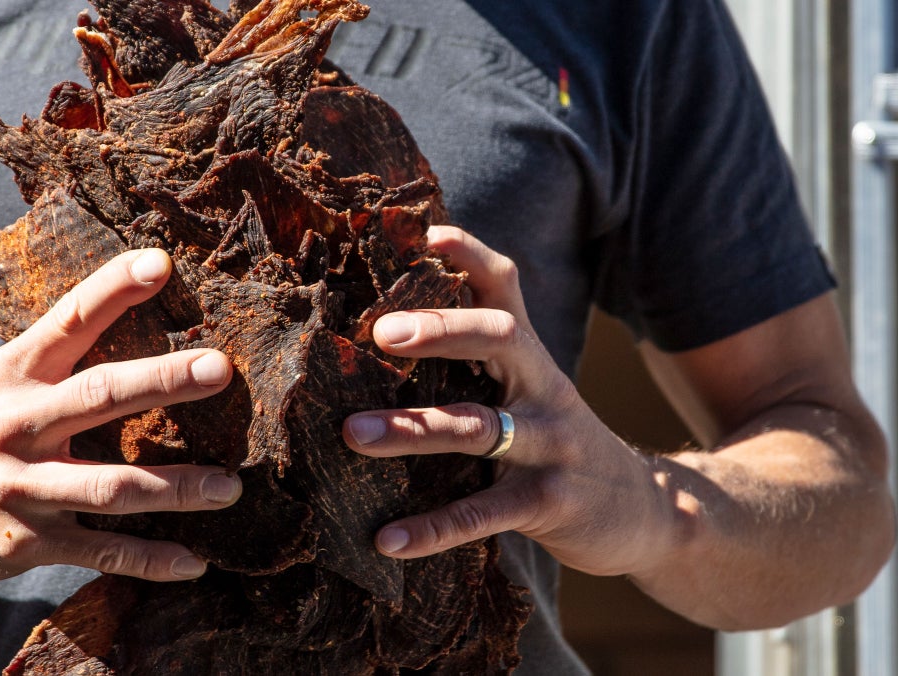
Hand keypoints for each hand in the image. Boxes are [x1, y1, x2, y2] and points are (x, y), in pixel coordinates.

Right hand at [0, 249, 241, 581]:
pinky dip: (150, 560)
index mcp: (15, 374)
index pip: (68, 320)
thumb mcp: (9, 378)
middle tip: (219, 368)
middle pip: (97, 397)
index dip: (113, 289)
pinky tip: (194, 561)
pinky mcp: (31, 543)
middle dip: (161, 381)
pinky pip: (101, 552)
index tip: (162, 263)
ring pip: (109, 487)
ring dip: (175, 487)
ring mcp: (22, 488)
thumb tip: (146, 292)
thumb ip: (66, 347)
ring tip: (230, 486)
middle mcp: (17, 426)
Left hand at [342, 226, 672, 577]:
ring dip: (412, 429)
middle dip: (442, 328)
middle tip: (381, 331)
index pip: (505, 287)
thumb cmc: (559, 442)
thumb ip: (480, 362)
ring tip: (351, 434)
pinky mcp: (549, 503)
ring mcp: (550, 446)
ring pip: (478, 427)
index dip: (470, 255)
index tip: (426, 234)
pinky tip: (386, 540)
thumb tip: (393, 324)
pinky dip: (431, 529)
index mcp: (531, 357)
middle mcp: (543, 390)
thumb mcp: (532, 392)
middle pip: (499, 338)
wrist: (648, 513)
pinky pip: (481, 515)